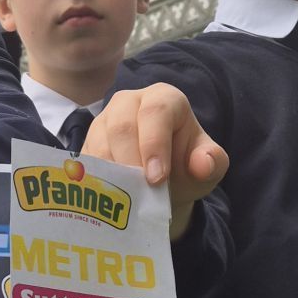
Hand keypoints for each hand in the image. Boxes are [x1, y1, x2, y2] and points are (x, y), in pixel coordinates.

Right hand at [84, 86, 227, 239]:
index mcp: (164, 99)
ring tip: (127, 199)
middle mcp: (130, 102)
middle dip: (132, 162)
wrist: (162, 184)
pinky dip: (96, 181)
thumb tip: (203, 163)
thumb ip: (212, 162)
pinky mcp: (87, 142)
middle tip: (141, 192)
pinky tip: (107, 198)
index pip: (156, 112)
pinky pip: (85, 160)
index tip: (157, 179)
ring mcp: (104, 121)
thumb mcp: (208, 167)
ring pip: (100, 143)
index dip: (155, 144)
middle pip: (123, 126)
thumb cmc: (186, 168)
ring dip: (113, 175)